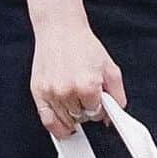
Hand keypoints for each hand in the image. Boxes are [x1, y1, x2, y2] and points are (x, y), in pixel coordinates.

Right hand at [30, 19, 126, 139]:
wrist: (60, 29)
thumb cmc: (83, 46)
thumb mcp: (110, 68)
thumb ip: (118, 96)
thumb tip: (114, 117)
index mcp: (88, 85)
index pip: (97, 114)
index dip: (99, 108)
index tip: (96, 101)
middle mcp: (68, 91)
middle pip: (81, 118)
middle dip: (85, 110)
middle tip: (84, 95)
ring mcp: (52, 93)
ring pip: (66, 121)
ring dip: (72, 116)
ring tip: (73, 99)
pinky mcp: (38, 92)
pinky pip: (47, 121)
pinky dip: (57, 128)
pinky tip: (63, 126)